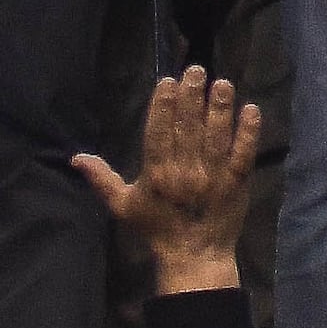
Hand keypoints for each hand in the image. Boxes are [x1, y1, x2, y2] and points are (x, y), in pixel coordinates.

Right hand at [80, 67, 258, 295]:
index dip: (163, 105)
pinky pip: (244, 153)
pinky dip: (248, 132)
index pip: (158, 132)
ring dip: (220, 107)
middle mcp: (185, 172)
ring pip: (216, 136)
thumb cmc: (156, 229)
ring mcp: (213, 177)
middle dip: (192, 96)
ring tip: (221, 83)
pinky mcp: (237, 183)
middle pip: (189, 127)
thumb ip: (101, 179)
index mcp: (156, 174)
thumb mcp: (123, 206)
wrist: (194, 257)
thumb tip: (75, 157)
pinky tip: (252, 109)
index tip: (167, 81)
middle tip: (196, 70)